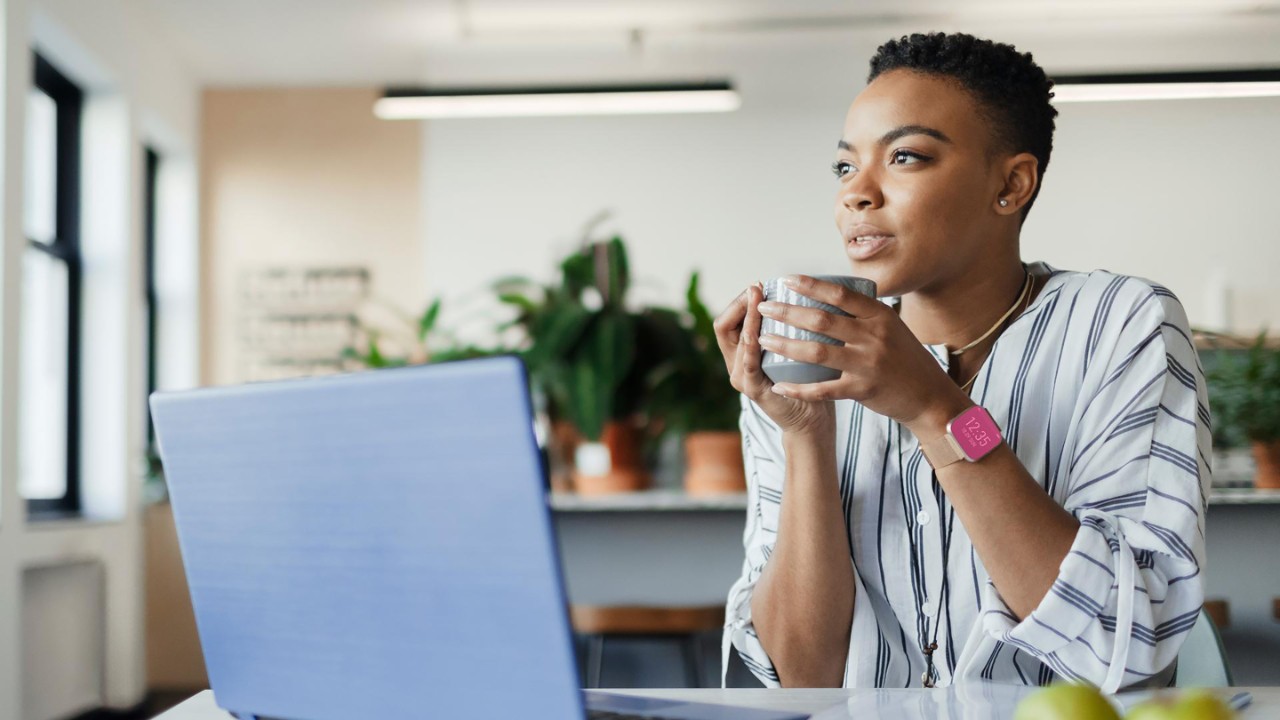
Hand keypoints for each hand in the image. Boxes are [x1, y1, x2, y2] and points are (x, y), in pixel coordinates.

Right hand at [713, 283, 834, 436]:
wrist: (810, 419)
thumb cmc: (806, 381)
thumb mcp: (792, 349)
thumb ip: (787, 328)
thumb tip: (802, 292)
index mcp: (741, 353)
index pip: (728, 320)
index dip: (739, 301)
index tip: (758, 285)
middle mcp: (735, 365)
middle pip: (724, 326)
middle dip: (740, 304)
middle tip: (757, 288)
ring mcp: (741, 378)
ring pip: (736, 341)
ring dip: (747, 318)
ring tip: (757, 300)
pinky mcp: (752, 391)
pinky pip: (748, 364)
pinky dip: (750, 345)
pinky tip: (756, 332)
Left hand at [752, 275, 969, 430]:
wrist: (930, 396)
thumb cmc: (906, 359)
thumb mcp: (891, 327)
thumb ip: (865, 314)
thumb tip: (831, 294)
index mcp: (880, 316)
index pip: (840, 295)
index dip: (811, 285)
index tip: (787, 280)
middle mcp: (873, 336)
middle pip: (822, 320)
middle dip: (788, 312)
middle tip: (764, 308)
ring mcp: (868, 363)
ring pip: (817, 351)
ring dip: (786, 345)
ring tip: (763, 340)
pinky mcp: (863, 389)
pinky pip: (823, 389)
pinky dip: (799, 388)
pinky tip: (780, 386)